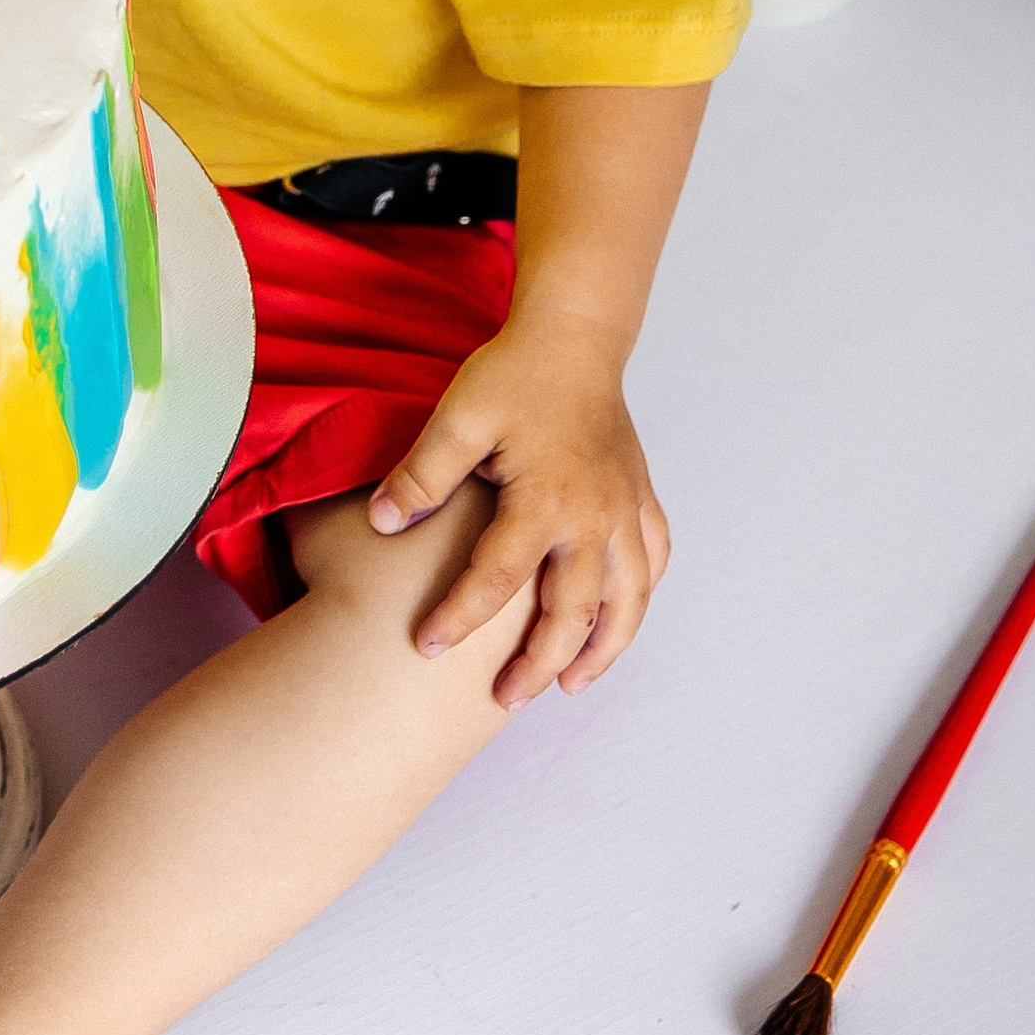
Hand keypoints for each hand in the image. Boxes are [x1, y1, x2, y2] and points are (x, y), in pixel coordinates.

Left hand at [365, 315, 669, 707]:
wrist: (576, 335)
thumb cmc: (514, 374)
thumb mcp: (457, 416)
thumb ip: (422, 474)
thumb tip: (382, 522)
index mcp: (546, 499)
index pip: (498, 579)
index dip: (459, 617)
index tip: (425, 648)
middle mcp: (595, 515)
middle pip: (572, 612)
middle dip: (536, 663)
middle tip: (503, 699)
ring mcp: (626, 509)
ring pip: (627, 601)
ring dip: (601, 649)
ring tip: (568, 685)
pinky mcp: (641, 498)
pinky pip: (652, 563)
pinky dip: (636, 601)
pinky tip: (616, 622)